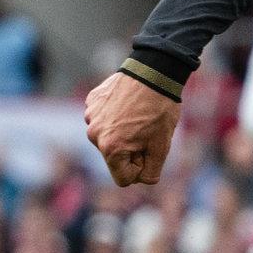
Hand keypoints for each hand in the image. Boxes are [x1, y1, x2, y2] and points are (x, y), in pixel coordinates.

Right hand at [85, 72, 180, 186]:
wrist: (153, 72)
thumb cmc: (160, 110)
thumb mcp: (162, 145)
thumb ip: (151, 170)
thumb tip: (142, 180)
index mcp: (111, 148)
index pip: (123, 179)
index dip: (140, 168)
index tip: (149, 151)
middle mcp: (94, 135)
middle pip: (115, 157)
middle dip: (131, 150)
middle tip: (146, 130)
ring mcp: (90, 116)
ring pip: (109, 137)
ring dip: (123, 132)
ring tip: (138, 115)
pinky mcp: (91, 102)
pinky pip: (104, 119)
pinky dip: (116, 115)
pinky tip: (128, 104)